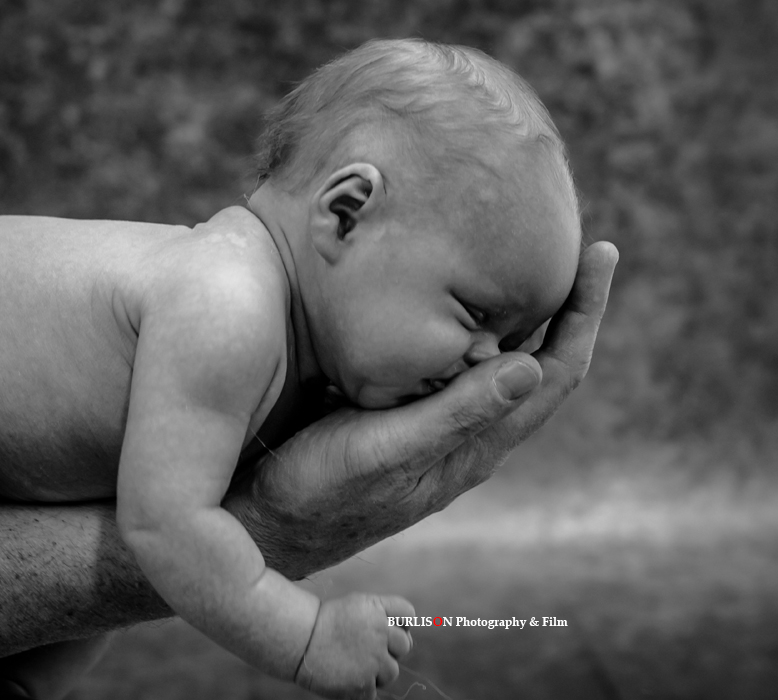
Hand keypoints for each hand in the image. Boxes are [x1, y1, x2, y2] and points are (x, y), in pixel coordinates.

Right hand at [241, 242, 617, 574]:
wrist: (268, 527)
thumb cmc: (319, 491)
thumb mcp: (385, 451)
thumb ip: (454, 416)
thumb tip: (532, 368)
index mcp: (476, 443)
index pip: (557, 372)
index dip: (585, 313)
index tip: (600, 252)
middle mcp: (468, 436)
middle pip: (539, 364)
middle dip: (564, 305)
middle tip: (573, 243)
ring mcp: (437, 430)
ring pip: (499, 366)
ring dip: (521, 315)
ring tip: (525, 260)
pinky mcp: (404, 420)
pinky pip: (457, 369)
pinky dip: (471, 329)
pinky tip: (450, 304)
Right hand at [296, 593, 414, 699]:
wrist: (298, 641)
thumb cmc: (326, 622)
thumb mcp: (356, 605)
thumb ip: (382, 614)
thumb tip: (405, 634)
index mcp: (376, 609)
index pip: (407, 613)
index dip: (400, 622)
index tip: (386, 626)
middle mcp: (379, 633)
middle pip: (405, 645)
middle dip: (390, 648)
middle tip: (367, 647)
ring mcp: (372, 661)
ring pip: (392, 672)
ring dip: (377, 670)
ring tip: (353, 662)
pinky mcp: (362, 684)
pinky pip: (374, 691)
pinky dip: (362, 686)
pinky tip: (346, 674)